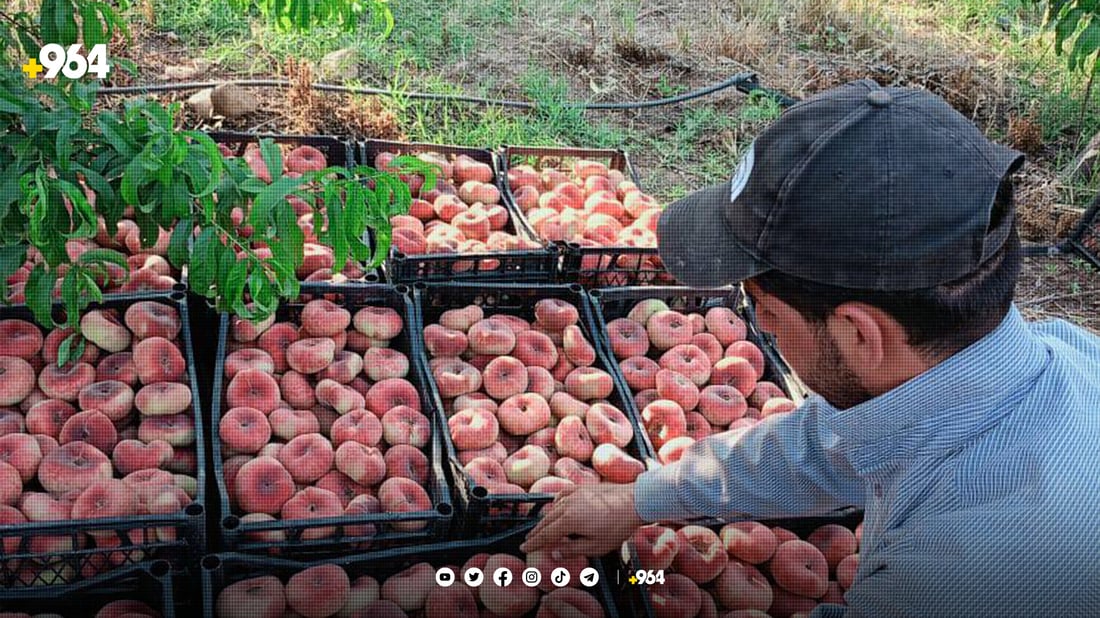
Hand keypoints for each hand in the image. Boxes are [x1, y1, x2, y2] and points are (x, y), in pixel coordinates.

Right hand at [520, 483, 643, 558]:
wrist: (635, 500)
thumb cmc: (618, 526)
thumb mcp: (596, 546)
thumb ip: (572, 550)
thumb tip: (553, 554)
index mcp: (568, 520)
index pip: (545, 534)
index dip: (533, 543)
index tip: (523, 548)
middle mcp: (567, 504)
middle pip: (546, 521)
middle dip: (536, 532)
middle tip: (527, 541)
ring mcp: (574, 494)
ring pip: (552, 508)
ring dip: (544, 519)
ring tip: (539, 529)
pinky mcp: (582, 488)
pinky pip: (561, 496)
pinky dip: (555, 504)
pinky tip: (556, 507)